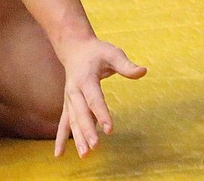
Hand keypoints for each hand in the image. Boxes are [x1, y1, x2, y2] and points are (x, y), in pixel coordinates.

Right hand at [54, 36, 146, 157]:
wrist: (74, 49)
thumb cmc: (97, 52)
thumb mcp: (113, 53)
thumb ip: (126, 65)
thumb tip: (143, 71)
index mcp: (85, 78)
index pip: (94, 99)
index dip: (102, 114)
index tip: (110, 130)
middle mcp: (74, 90)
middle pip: (81, 113)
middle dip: (87, 130)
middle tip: (95, 145)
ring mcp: (69, 99)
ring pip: (72, 121)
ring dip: (77, 138)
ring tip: (84, 155)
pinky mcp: (68, 105)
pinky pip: (64, 123)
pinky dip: (61, 139)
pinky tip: (59, 155)